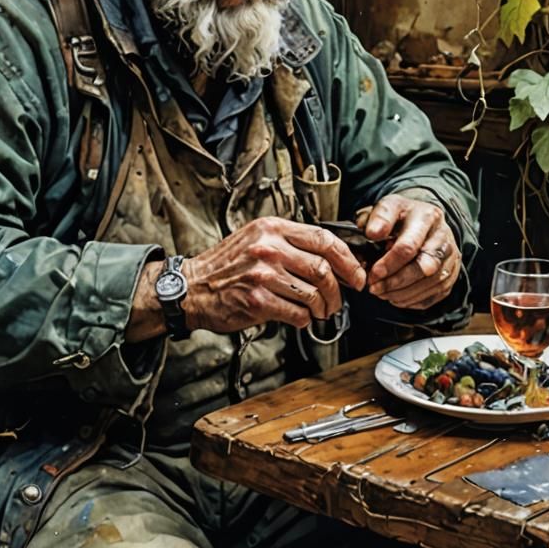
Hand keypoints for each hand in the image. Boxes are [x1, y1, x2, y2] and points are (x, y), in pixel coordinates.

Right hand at [180, 217, 366, 333]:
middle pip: (323, 268)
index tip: (356, 274)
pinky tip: (300, 318)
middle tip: (338, 301)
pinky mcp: (257, 300)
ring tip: (320, 312)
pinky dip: (304, 319)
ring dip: (323, 308)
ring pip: (313, 292)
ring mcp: (263, 274)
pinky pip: (297, 312)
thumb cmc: (225, 266)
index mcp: (273, 228)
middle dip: (338, 289)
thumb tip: (329, 260)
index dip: (348, 259)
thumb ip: (289, 243)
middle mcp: (269, 247)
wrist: (192, 287)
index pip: (324, 238)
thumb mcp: (257, 238)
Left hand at [361, 195, 460, 309]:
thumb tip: (373, 233)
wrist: (423, 220)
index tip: (373, 273)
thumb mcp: (388, 207)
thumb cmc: (402, 216)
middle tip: (374, 287)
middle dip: (396, 281)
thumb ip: (378, 217)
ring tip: (382, 292)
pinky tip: (395, 296)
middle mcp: (444, 237)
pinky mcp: (451, 273)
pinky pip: (435, 294)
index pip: (410, 246)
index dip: (390, 263)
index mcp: (427, 217)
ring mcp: (451, 257)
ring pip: (430, 284)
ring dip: (402, 293)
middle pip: (424, 267)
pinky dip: (413, 299)